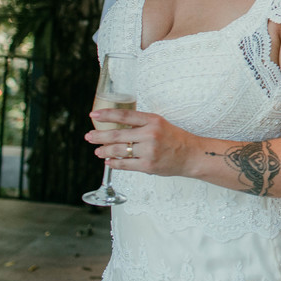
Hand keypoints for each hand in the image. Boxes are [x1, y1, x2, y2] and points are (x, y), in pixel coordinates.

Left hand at [86, 107, 201, 176]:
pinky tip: (109, 162)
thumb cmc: (175, 139)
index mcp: (153, 120)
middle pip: (117, 135)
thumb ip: (141, 124)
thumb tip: (117, 127)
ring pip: (118, 150)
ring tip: (98, 151)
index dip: (107, 114)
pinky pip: (125, 164)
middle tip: (89, 136)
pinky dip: (114, 163)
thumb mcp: (160, 124)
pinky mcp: (147, 165)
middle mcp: (150, 134)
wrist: (191, 155)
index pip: (125, 115)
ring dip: (104, 151)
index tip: (94, 115)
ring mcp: (148, 151)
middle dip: (99, 136)